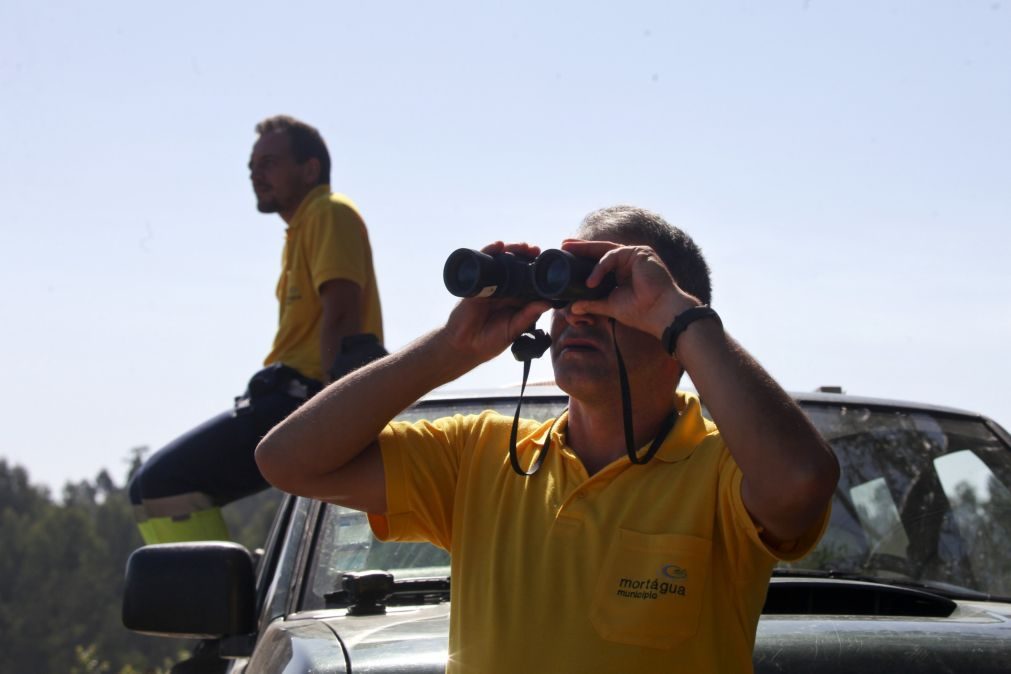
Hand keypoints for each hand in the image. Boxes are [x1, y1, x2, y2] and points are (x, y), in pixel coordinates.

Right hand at [443, 241, 552, 362]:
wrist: (465, 346)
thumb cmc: (491, 341)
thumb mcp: (514, 330)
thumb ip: (528, 316)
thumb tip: (548, 303)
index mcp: (518, 299)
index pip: (530, 279)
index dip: (538, 269)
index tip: (548, 262)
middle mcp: (506, 289)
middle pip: (517, 265)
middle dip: (526, 254)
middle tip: (535, 250)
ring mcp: (491, 284)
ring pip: (502, 261)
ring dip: (512, 250)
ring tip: (522, 246)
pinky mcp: (476, 283)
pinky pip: (483, 263)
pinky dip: (489, 252)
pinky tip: (498, 246)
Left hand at [561, 239, 700, 338]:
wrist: (661, 313)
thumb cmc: (641, 311)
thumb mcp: (610, 306)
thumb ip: (592, 304)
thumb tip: (573, 308)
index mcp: (623, 272)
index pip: (600, 260)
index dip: (583, 257)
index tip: (566, 255)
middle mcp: (629, 261)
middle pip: (601, 250)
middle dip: (581, 247)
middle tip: (563, 243)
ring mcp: (635, 255)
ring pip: (605, 251)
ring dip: (586, 254)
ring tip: (569, 259)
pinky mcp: (640, 253)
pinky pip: (613, 256)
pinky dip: (600, 268)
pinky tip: (591, 281)